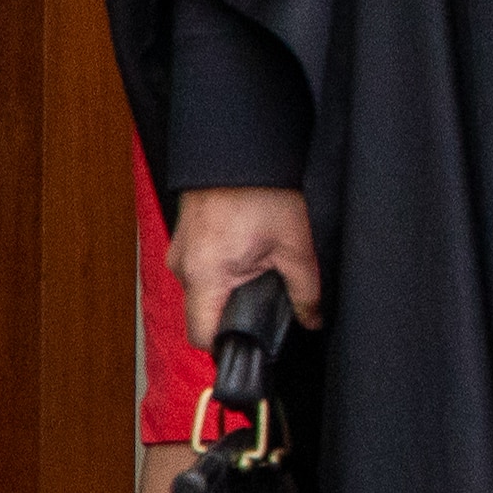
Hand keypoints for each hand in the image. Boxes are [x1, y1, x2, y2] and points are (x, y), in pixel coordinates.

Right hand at [171, 185, 320, 349]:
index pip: (203, 336)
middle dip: (234, 314)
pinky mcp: (185, 237)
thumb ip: (306, 292)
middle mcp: (183, 265)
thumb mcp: (295, 246)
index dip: (229, 345)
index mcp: (205, 274)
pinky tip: (246, 255)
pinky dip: (221, 270)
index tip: (254, 341)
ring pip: (202, 291)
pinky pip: (200, 269)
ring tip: (259, 271)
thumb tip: (312, 319)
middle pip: (202, 314)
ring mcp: (180, 250)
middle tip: (267, 301)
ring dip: (228, 290)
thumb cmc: (263, 188)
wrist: (242, 147)